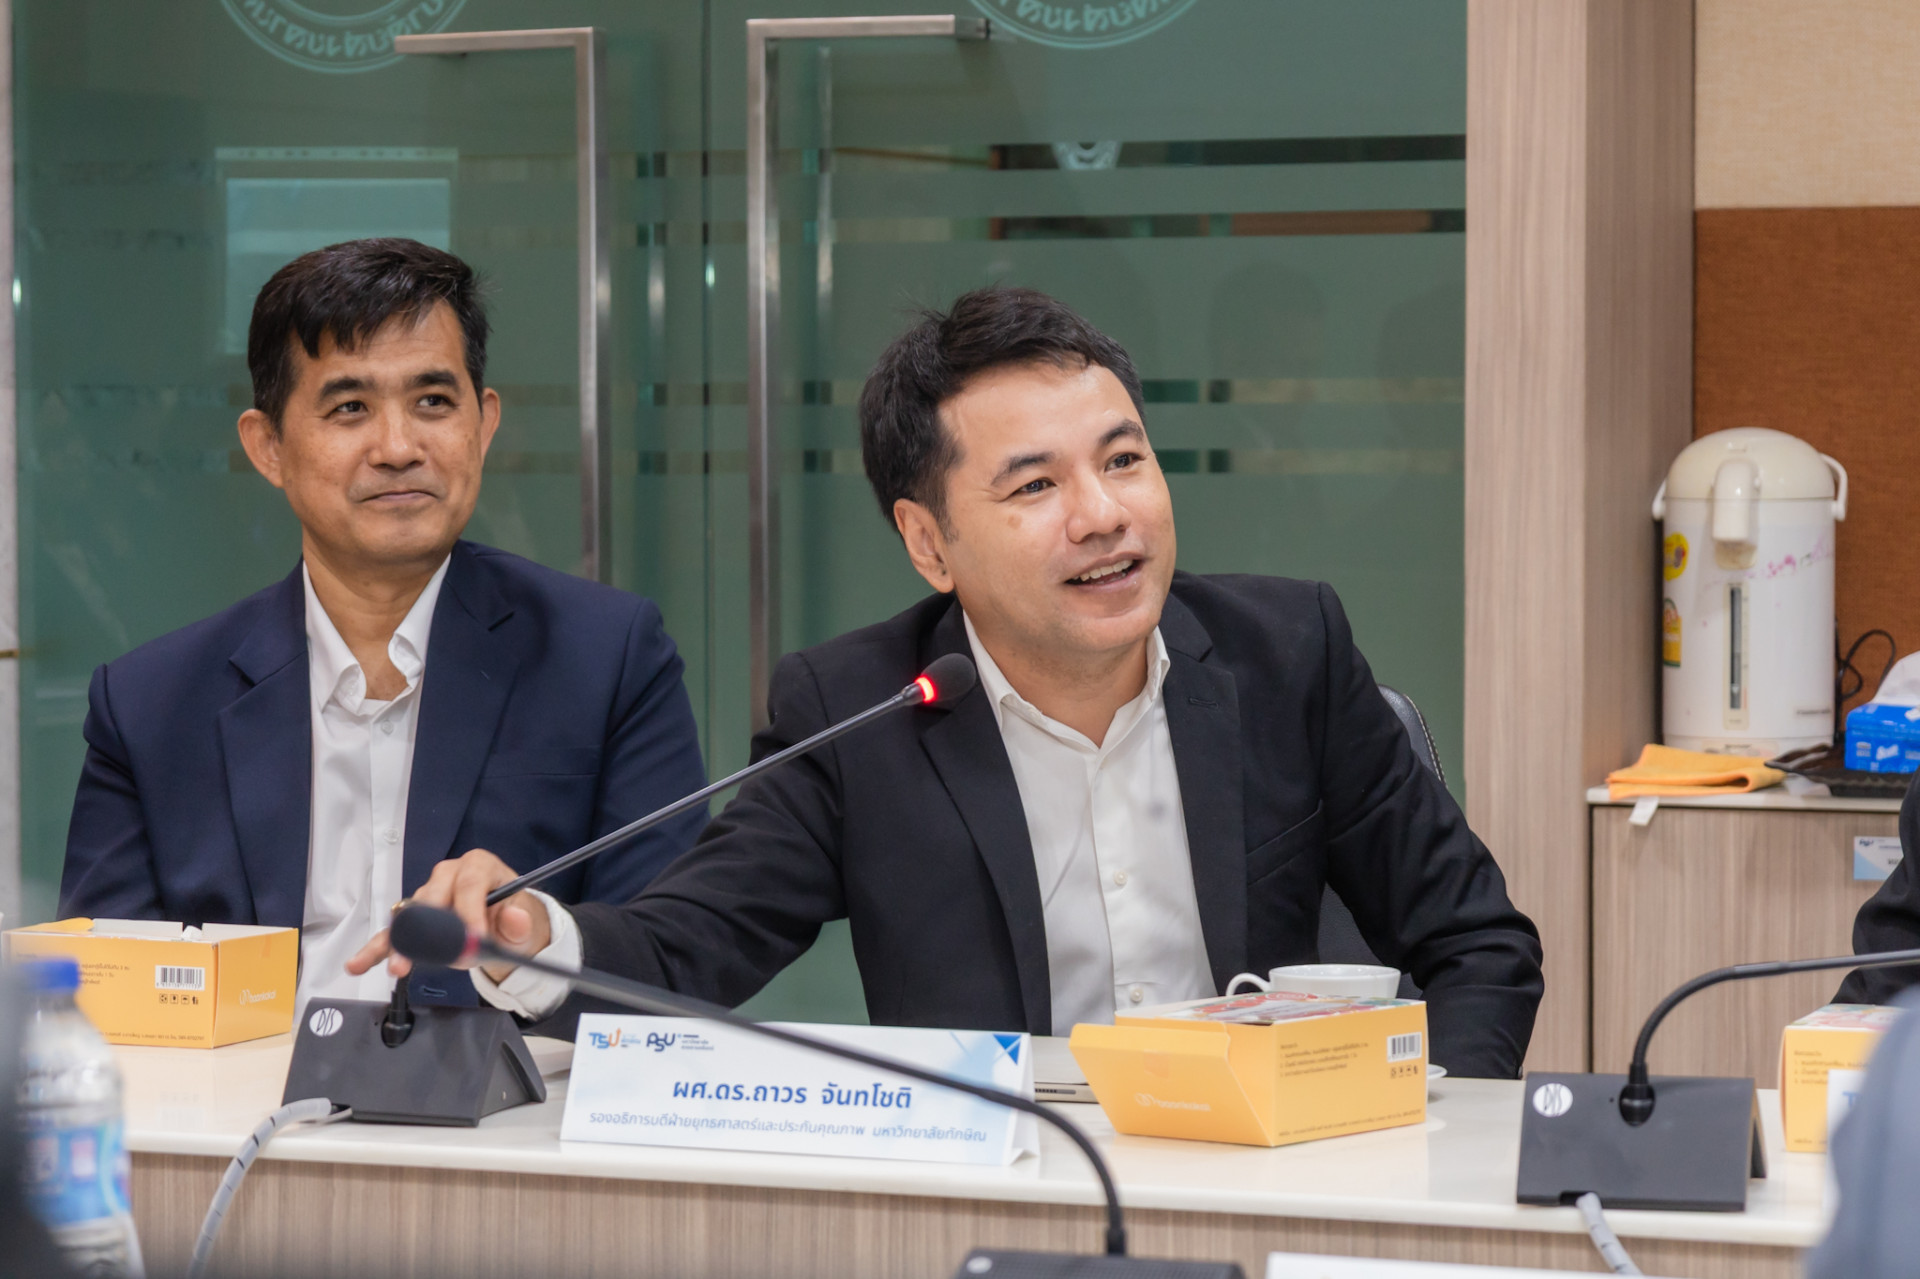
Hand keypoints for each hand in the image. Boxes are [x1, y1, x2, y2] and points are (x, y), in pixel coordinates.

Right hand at [346, 848, 552, 982]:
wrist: (501, 926)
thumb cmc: (510, 916)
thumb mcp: (523, 920)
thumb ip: (519, 921)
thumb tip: (515, 918)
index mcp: (478, 866)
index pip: (469, 884)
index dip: (470, 911)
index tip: (474, 940)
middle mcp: (448, 875)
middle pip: (433, 897)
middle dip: (432, 929)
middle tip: (439, 956)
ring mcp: (427, 895)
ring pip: (410, 914)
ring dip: (402, 942)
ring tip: (396, 966)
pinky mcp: (413, 918)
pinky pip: (394, 932)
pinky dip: (378, 948)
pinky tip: (359, 963)